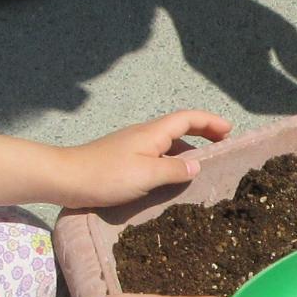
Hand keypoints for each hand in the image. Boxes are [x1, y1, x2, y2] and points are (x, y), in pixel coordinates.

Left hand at [58, 110, 230, 207]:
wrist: (66, 179)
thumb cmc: (107, 174)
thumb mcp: (147, 174)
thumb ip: (175, 169)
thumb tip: (196, 166)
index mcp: (153, 132)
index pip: (188, 118)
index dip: (210, 121)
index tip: (229, 130)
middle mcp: (145, 135)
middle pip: (180, 127)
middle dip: (203, 133)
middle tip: (222, 145)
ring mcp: (133, 147)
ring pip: (168, 143)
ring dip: (188, 149)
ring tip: (202, 166)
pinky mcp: (124, 160)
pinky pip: (156, 156)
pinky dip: (171, 161)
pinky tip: (172, 179)